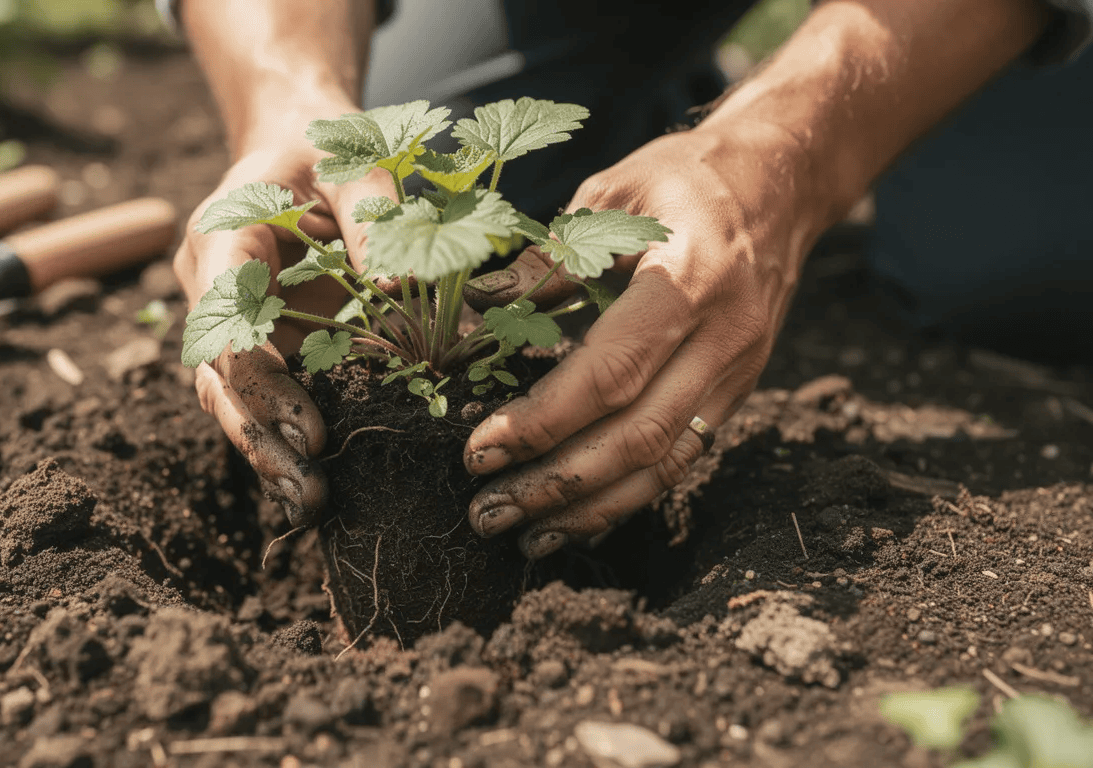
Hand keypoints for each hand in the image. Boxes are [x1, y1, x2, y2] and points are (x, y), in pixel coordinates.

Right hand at [174, 105, 396, 525]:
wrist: (296, 145)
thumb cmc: (329, 150)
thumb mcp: (357, 163)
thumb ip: (376, 216)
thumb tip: (405, 287)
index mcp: (222, 239)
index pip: (222, 323)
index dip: (263, 383)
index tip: (313, 430)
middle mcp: (210, 288)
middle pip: (217, 377)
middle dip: (260, 437)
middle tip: (309, 489)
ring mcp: (226, 321)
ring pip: (227, 398)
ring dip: (264, 451)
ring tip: (310, 502)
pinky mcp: (256, 343)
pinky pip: (258, 396)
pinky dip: (281, 437)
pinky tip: (316, 482)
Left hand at [461, 123, 821, 557]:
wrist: (779, 183)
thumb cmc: (682, 180)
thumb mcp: (609, 195)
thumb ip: (546, 261)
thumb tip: (477, 312)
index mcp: (689, 279)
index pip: (612, 373)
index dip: (544, 421)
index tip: (480, 450)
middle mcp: (724, 337)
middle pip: (638, 436)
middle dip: (557, 484)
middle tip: (487, 511)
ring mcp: (738, 371)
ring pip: (665, 464)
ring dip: (590, 508)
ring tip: (523, 535)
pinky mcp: (738, 391)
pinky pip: (682, 459)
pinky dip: (628, 496)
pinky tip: (577, 520)